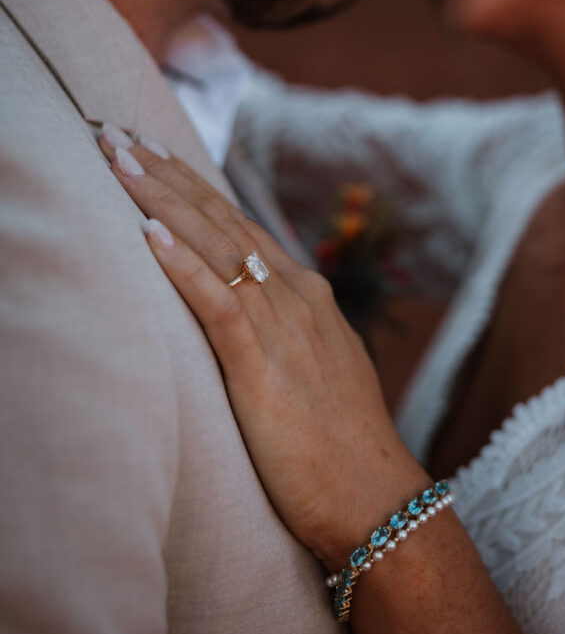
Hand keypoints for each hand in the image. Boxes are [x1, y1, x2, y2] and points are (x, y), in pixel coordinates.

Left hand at [99, 132, 427, 568]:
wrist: (376, 497)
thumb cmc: (340, 443)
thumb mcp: (316, 367)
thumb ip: (286, 330)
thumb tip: (251, 310)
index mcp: (306, 295)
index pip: (240, 226)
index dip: (193, 187)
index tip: (154, 154)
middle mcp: (295, 297)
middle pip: (221, 220)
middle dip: (166, 175)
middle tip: (120, 135)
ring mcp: (282, 326)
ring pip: (214, 246)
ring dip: (162, 200)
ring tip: (119, 161)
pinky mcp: (263, 366)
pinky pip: (216, 302)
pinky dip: (181, 264)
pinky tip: (148, 233)